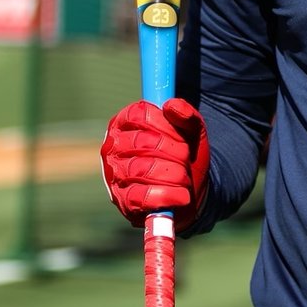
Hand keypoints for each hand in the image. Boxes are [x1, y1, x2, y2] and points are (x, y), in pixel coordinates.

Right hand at [100, 98, 209, 230]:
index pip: (141, 115)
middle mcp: (114, 146)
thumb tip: (171, 105)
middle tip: (187, 159)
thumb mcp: (193, 131)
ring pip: (143, 169)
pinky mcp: (123, 200)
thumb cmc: (185, 155)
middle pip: (144, 142)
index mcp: (126, 122)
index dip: (166, 126)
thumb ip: (187, 115)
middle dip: (176, 151)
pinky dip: (167, 196)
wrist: (191, 190)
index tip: (182, 136)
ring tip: (185, 178)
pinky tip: (181, 196)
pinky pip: (141, 197)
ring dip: (175, 174)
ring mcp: (115, 174)